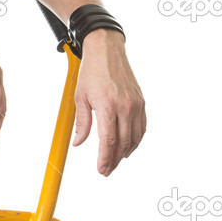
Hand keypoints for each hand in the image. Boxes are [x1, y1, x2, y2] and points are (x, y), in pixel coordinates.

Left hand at [73, 29, 145, 175]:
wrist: (107, 50)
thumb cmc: (91, 71)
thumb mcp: (80, 97)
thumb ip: (82, 123)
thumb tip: (79, 143)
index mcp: (107, 105)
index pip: (108, 141)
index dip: (105, 159)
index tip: (101, 169)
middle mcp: (125, 106)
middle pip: (123, 143)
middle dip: (114, 160)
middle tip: (107, 170)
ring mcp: (136, 104)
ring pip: (135, 137)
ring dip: (126, 152)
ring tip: (116, 161)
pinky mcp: (141, 102)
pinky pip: (142, 127)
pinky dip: (136, 140)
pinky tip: (128, 146)